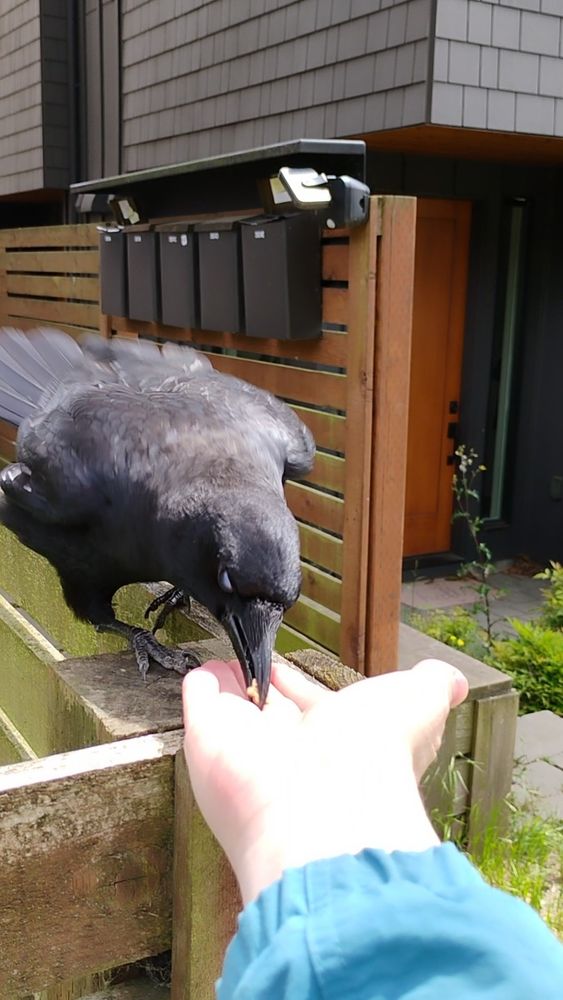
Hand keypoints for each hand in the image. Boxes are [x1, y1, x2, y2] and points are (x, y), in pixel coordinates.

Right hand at [183, 658, 468, 903]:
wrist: (324, 801)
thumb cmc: (377, 754)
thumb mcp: (420, 704)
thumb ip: (433, 685)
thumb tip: (454, 679)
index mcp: (340, 743)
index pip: (318, 708)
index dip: (308, 687)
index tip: (300, 667)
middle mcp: (294, 750)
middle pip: (274, 712)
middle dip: (268, 687)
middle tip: (259, 661)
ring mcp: (247, 747)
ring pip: (236, 707)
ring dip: (232, 681)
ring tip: (225, 657)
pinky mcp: (208, 738)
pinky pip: (201, 702)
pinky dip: (202, 684)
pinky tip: (206, 668)